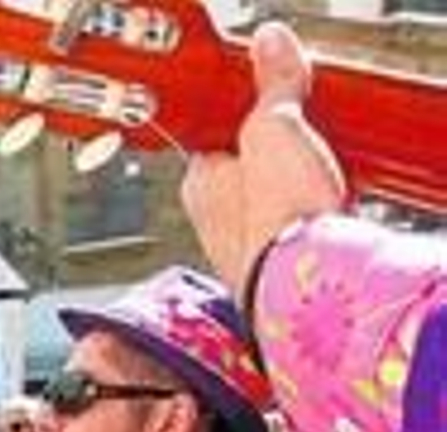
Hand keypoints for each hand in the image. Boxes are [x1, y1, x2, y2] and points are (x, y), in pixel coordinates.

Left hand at [181, 22, 345, 296]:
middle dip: (277, 155)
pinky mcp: (277, 270)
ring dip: (297, 188)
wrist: (307, 291)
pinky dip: (312, 217)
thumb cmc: (275, 221)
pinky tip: (327, 213)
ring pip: (272, 202)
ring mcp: (244, 248)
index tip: (272, 106)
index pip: (214, 139)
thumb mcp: (273, 129)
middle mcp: (212, 222)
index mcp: (198, 184)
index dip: (246, 118)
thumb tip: (270, 46)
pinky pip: (296, 230)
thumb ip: (273, 89)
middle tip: (305, 143)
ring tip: (319, 180)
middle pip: (247, 171)